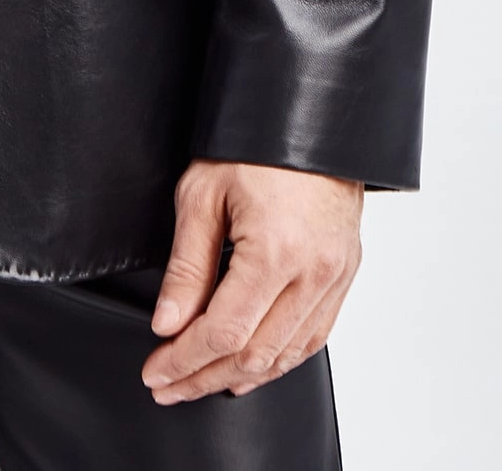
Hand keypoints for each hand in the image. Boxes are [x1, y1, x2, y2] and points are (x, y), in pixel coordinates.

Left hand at [141, 160, 362, 404]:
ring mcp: (335, 276)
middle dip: (205, 377)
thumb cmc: (255, 142)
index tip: (156, 372)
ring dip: (241, 377)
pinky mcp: (345, 273)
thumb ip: (188, 266)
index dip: (184, 361)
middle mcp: (313, 273)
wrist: (310, 115)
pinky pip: (314, 337)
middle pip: (255, 355)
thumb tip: (169, 323)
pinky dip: (279, 360)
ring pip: (287, 355)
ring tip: (202, 382)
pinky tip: (253, 366)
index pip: (224, 332)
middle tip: (169, 386)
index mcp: (276, 252)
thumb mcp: (203, 193)